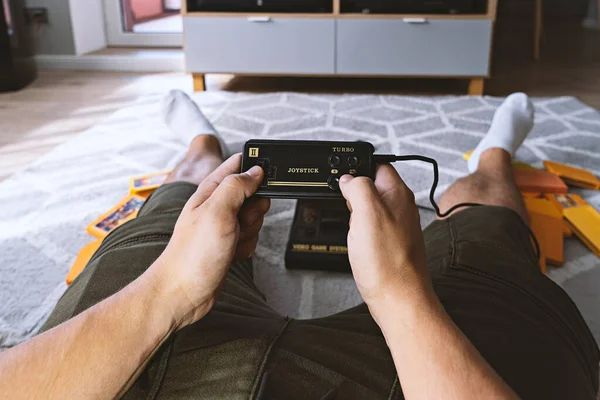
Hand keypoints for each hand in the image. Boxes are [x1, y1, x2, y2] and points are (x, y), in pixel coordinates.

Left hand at [149, 154, 269, 327]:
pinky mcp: (228, 244)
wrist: (183, 293)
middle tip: (239, 221)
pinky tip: (232, 254)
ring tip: (231, 241)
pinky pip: (251, 238)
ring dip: (250, 232)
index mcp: (210, 190)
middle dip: (254, 210)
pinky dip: (246, 247)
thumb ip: (236, 186)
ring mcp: (222, 225)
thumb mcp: (217, 211)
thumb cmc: (192, 255)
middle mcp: (216, 205)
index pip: (238, 164)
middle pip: (253, 194)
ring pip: (254, 218)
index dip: (254, 169)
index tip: (261, 184)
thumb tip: (255, 171)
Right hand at [339, 165, 432, 319]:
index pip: (378, 164)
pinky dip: (359, 229)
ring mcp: (396, 226)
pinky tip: (356, 240)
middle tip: (344, 204)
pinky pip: (370, 226)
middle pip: (372, 184)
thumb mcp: (366, 213)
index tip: (341, 175)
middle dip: (353, 190)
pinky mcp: (389, 243)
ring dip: (355, 211)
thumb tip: (348, 178)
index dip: (357, 166)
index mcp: (397, 193)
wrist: (398, 300)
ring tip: (352, 225)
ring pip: (370, 206)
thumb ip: (358, 187)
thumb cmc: (387, 262)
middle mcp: (400, 207)